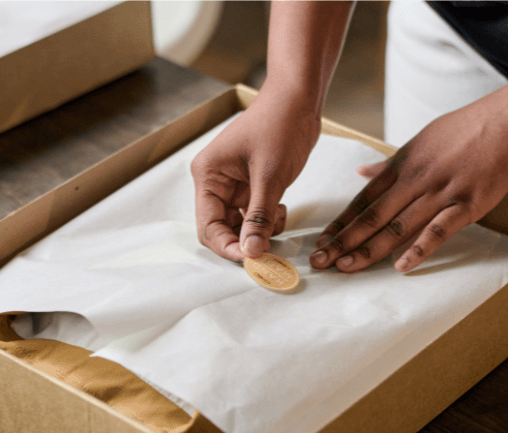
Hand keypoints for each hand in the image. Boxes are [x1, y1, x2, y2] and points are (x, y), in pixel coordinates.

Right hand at [191, 84, 320, 261]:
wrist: (299, 98)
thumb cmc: (279, 124)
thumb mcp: (270, 176)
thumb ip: (259, 218)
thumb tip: (251, 252)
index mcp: (208, 175)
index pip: (208, 225)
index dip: (227, 246)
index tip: (251, 259)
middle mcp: (215, 183)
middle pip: (221, 229)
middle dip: (243, 241)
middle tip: (267, 252)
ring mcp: (233, 186)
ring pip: (239, 226)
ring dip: (259, 232)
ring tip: (279, 219)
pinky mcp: (251, 187)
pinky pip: (254, 216)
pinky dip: (268, 221)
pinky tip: (281, 210)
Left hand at [309, 98, 507, 273]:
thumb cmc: (466, 130)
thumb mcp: (420, 140)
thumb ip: (389, 165)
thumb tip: (361, 174)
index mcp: (402, 165)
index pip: (363, 199)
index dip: (340, 222)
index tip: (321, 241)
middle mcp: (416, 180)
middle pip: (372, 216)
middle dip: (343, 241)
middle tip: (320, 261)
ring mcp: (440, 193)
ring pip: (398, 226)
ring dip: (369, 249)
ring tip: (346, 267)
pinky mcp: (467, 205)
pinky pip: (438, 230)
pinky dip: (419, 249)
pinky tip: (400, 267)